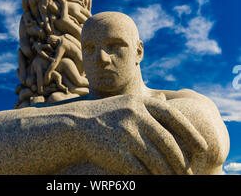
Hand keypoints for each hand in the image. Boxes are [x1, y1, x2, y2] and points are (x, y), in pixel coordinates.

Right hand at [82, 95, 206, 174]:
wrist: (76, 125)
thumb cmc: (106, 115)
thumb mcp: (125, 103)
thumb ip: (146, 103)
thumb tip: (166, 99)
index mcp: (140, 102)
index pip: (172, 117)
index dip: (190, 132)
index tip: (202, 146)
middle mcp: (135, 115)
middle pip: (167, 142)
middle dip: (181, 160)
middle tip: (189, 171)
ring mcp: (126, 133)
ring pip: (157, 159)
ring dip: (169, 173)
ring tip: (175, 178)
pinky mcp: (117, 152)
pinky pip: (141, 169)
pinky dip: (151, 177)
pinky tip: (155, 179)